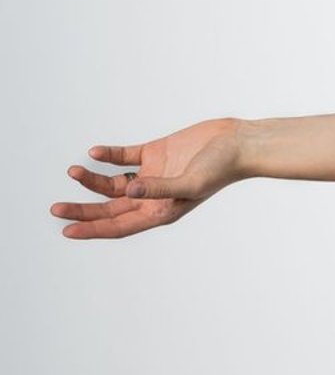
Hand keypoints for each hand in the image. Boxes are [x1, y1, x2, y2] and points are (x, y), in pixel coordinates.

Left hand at [50, 118, 243, 239]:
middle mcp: (153, 196)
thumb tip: (130, 191)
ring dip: (92, 180)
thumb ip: (159, 188)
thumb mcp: (190, 183)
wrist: (237, 143)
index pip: (119, 226)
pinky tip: (95, 153)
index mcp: (161, 212)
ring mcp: (153, 174)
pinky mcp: (155, 152)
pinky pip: (124, 157)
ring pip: (113, 183)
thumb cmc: (221, 168)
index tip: (68, 231)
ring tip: (73, 172)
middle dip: (83, 210)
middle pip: (109, 208)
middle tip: (55, 209)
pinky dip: (108, 156)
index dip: (93, 230)